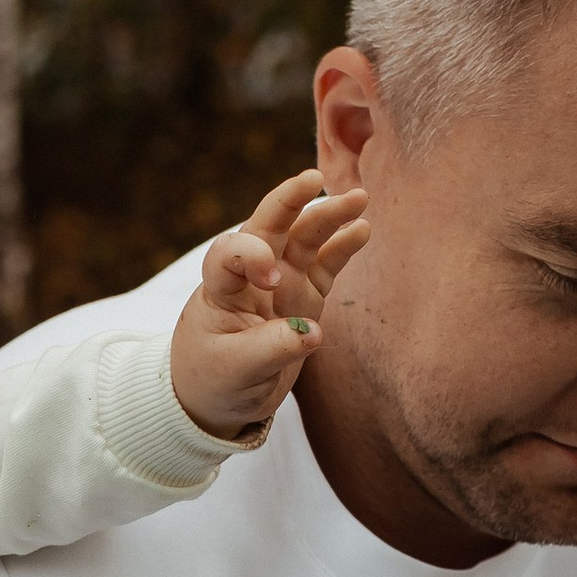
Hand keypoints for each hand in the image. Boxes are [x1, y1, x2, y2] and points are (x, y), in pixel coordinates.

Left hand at [168, 170, 369, 441]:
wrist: (219, 397)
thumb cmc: (214, 380)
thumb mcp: (235, 371)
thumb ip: (270, 349)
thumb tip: (312, 334)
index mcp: (221, 288)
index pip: (230, 253)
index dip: (251, 256)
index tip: (271, 280)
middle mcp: (251, 276)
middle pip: (269, 227)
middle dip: (292, 201)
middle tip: (316, 179)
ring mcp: (281, 282)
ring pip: (305, 238)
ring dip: (329, 216)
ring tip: (359, 197)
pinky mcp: (305, 296)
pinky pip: (327, 264)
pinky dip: (343, 246)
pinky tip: (362, 228)